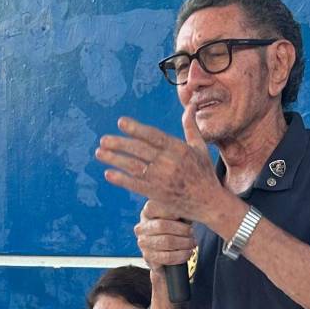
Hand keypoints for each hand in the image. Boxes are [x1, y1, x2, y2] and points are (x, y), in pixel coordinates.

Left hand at [96, 104, 228, 225]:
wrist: (209, 203)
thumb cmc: (204, 173)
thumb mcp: (200, 148)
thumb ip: (190, 127)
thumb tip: (189, 105)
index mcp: (179, 149)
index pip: (154, 136)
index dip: (136, 129)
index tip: (121, 122)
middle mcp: (170, 163)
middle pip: (140, 150)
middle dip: (120, 144)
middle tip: (103, 140)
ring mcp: (163, 180)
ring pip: (134, 167)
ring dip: (115, 159)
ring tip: (99, 153)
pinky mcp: (158, 194)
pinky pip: (136, 185)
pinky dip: (121, 179)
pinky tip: (108, 174)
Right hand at [135, 202, 195, 272]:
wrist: (169, 251)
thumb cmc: (175, 228)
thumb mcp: (178, 216)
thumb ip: (181, 210)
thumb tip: (190, 208)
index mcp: (147, 213)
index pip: (153, 207)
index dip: (170, 211)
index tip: (183, 215)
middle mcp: (141, 228)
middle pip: (161, 226)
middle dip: (181, 230)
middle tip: (192, 233)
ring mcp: (143, 244)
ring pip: (166, 242)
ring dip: (183, 243)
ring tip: (192, 243)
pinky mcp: (148, 258)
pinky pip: (167, 257)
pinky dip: (180, 256)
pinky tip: (187, 253)